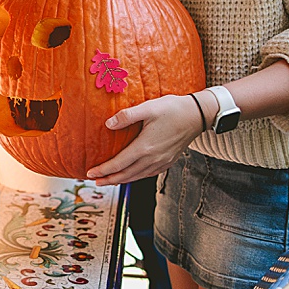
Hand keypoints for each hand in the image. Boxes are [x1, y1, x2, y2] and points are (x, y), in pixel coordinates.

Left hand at [85, 93, 204, 183]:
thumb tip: (108, 124)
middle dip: (109, 179)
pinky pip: (148, 174)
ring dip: (121, 180)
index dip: (103, 170)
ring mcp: (161, 162)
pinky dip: (135, 177)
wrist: (198, 115)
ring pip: (137, 176)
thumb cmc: (173, 109)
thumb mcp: (148, 107)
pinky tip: (131, 175)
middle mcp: (153, 159)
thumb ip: (127, 116)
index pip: (119, 164)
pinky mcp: (168, 161)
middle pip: (126, 175)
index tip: (90, 173)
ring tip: (109, 181)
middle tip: (94, 180)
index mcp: (145, 147)